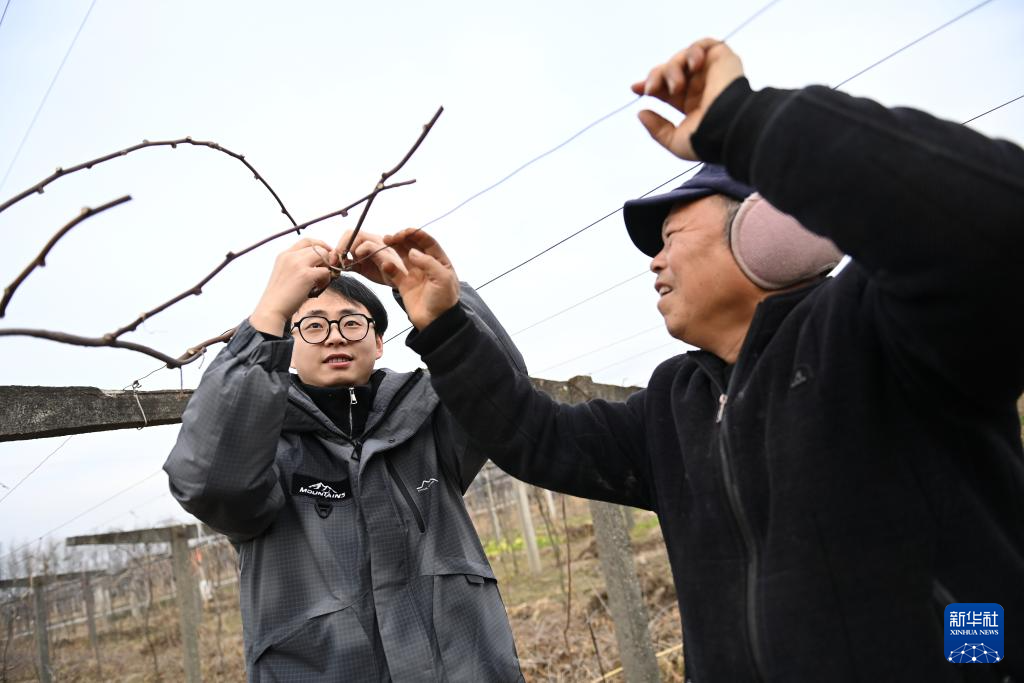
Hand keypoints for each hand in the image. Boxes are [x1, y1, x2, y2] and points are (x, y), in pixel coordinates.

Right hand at [250, 238, 334, 334]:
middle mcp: (291, 256)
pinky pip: (326, 271)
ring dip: (327, 268)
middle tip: (327, 272)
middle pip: (319, 248)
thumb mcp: (285, 274)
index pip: (307, 241)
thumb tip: (321, 264)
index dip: (320, 245)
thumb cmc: (280, 296)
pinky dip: (326, 280)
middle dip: (327, 259)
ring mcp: (298, 264)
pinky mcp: (306, 275)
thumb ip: (299, 265)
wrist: (272, 309)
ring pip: (324, 256)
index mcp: (284, 254)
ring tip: (320, 281)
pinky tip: (318, 288)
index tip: (326, 255)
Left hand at [333, 229, 406, 287]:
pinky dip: (359, 251)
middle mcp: (374, 239)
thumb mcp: (361, 268)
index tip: (333, 260)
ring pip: (358, 236)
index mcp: (368, 241)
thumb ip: (349, 264)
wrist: (398, 281)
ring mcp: (379, 244)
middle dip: (341, 246)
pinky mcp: (384, 252)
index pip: (349, 234)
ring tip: (351, 262)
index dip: (339, 245)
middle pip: (352, 232)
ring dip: (349, 249)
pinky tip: (358, 261)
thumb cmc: (381, 272)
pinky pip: (368, 245)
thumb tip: (334, 261)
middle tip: (336, 260)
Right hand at [381, 228, 459, 329]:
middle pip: (413, 246)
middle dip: (403, 239)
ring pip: (403, 256)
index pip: (428, 242)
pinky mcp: (404, 285)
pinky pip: (395, 272)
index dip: (417, 235)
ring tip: (384, 241)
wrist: (436, 323)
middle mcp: (427, 266)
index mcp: (440, 262)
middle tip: (391, 236)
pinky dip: (389, 267)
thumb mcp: (443, 279)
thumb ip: (428, 263)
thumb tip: (411, 251)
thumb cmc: (444, 300)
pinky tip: (385, 264)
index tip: (405, 231)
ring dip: (394, 248)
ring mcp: (415, 275)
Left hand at [630, 39, 744, 159]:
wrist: (728, 127)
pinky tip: (693, 66)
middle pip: (668, 70)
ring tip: (676, 86)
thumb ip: (657, 129)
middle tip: (651, 90)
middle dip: (655, 77)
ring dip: (672, 69)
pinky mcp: (723, 59)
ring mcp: (711, 72)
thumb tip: (641, 113)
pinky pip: (704, 44)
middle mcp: (700, 87)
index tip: (635, 89)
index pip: (666, 89)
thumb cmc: (706, 139)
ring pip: (681, 58)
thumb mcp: (675, 141)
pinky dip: (693, 51)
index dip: (649, 85)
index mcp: (691, 104)